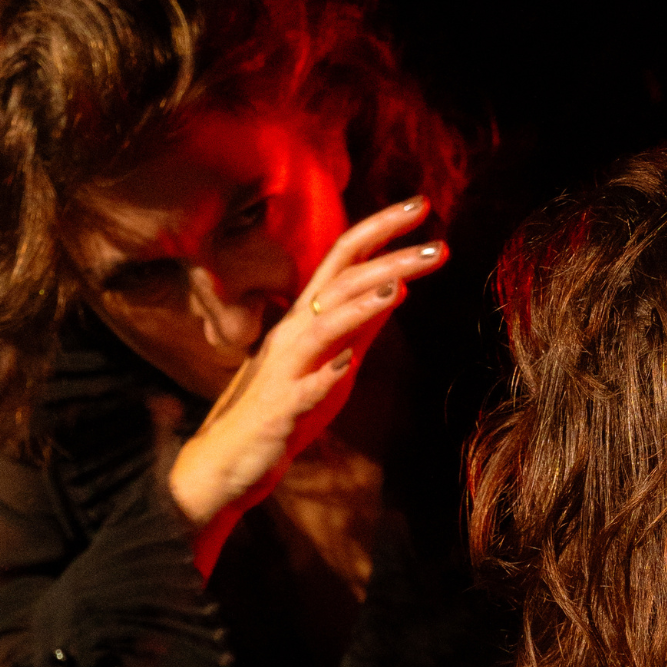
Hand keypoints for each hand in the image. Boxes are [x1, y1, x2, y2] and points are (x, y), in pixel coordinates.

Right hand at [169, 197, 446, 574]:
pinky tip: (346, 367)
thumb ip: (361, 325)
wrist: (226, 463)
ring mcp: (285, 371)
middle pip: (340, 283)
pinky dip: (323, 375)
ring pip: (322, 328)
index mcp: (307, 319)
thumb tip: (398, 286)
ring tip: (402, 286)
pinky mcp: (278, 412)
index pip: (345, 259)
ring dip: (361, 306)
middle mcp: (294, 334)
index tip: (422, 203)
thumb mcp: (333, 361)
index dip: (382, 229)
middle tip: (440, 243)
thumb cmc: (283, 408)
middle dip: (390, 260)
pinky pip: (301, 390)